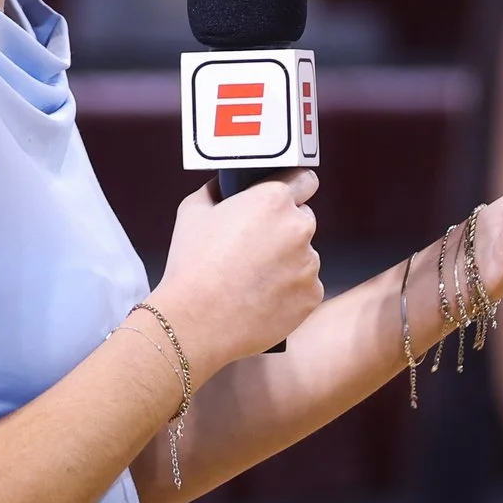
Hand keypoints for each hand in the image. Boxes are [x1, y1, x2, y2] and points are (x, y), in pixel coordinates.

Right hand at [152, 172, 323, 367]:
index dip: (293, 189)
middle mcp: (298, 228)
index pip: (304, 180)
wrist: (194, 322)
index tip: (287, 199)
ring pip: (304, 256)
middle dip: (284, 230)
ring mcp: (309, 264)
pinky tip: (260, 298)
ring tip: (252, 279)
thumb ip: (217, 189)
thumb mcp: (193, 211)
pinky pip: (305, 287)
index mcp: (273, 200)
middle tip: (254, 247)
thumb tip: (225, 184)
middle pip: (302, 220)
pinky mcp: (312, 296)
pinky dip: (289, 291)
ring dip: (287, 263)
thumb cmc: (191, 266)